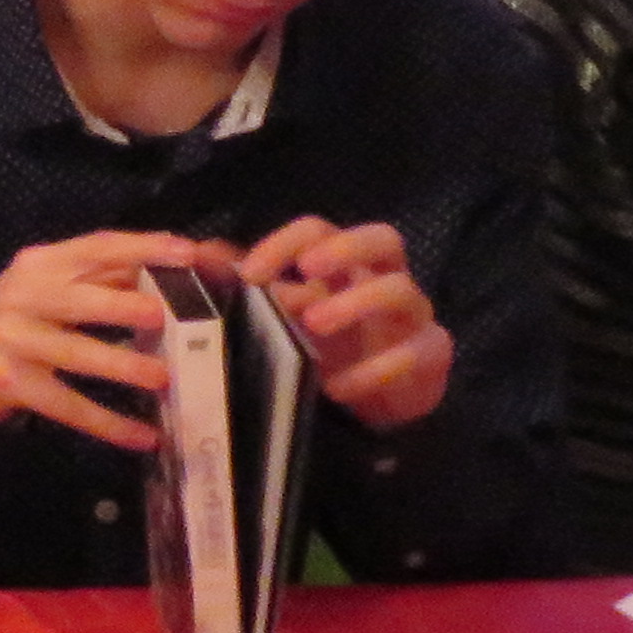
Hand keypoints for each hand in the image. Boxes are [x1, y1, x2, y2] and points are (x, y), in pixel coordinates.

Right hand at [0, 233, 214, 450]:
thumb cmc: (23, 315)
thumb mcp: (51, 284)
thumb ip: (106, 275)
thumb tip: (180, 266)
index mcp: (41, 264)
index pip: (95, 248)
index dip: (141, 248)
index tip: (186, 253)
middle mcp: (22, 297)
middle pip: (77, 299)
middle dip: (120, 306)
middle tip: (163, 315)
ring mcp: (11, 341)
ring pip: (74, 354)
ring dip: (120, 366)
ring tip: (162, 378)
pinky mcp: (10, 382)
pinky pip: (66, 405)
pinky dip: (106, 422)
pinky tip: (141, 435)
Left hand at [239, 214, 452, 428]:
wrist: (376, 401)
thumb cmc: (327, 347)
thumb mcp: (284, 317)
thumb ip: (249, 286)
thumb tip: (200, 256)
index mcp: (344, 265)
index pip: (320, 231)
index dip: (286, 242)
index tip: (250, 273)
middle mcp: (383, 279)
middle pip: (383, 239)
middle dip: (346, 248)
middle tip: (309, 269)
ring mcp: (412, 315)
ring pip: (402, 290)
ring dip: (357, 303)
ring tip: (315, 324)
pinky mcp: (432, 353)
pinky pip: (413, 353)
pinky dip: (373, 369)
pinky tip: (338, 388)